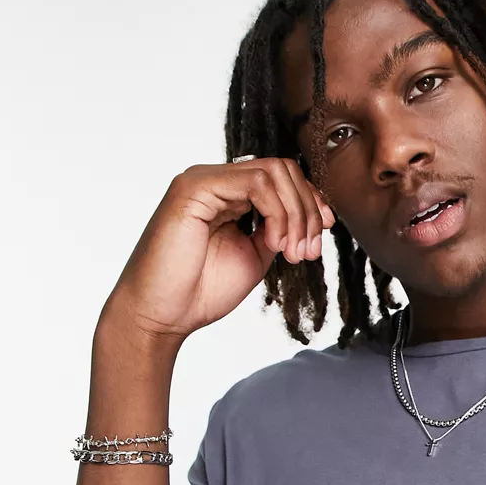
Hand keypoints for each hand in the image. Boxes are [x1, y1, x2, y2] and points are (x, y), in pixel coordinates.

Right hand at [101, 157, 335, 346]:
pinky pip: (254, 182)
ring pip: (273, 172)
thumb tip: (311, 217)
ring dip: (296, 214)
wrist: (163, 314)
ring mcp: (204, 180)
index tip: (322, 234)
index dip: (310, 201)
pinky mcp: (195, 187)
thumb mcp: (255, 256)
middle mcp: (216, 181)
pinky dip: (277, 213)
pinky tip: (274, 243)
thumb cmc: (201, 291)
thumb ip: (277, 231)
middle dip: (307, 209)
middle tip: (308, 251)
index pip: (281, 179)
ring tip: (293, 252)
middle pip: (282, 170)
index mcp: (228, 196)